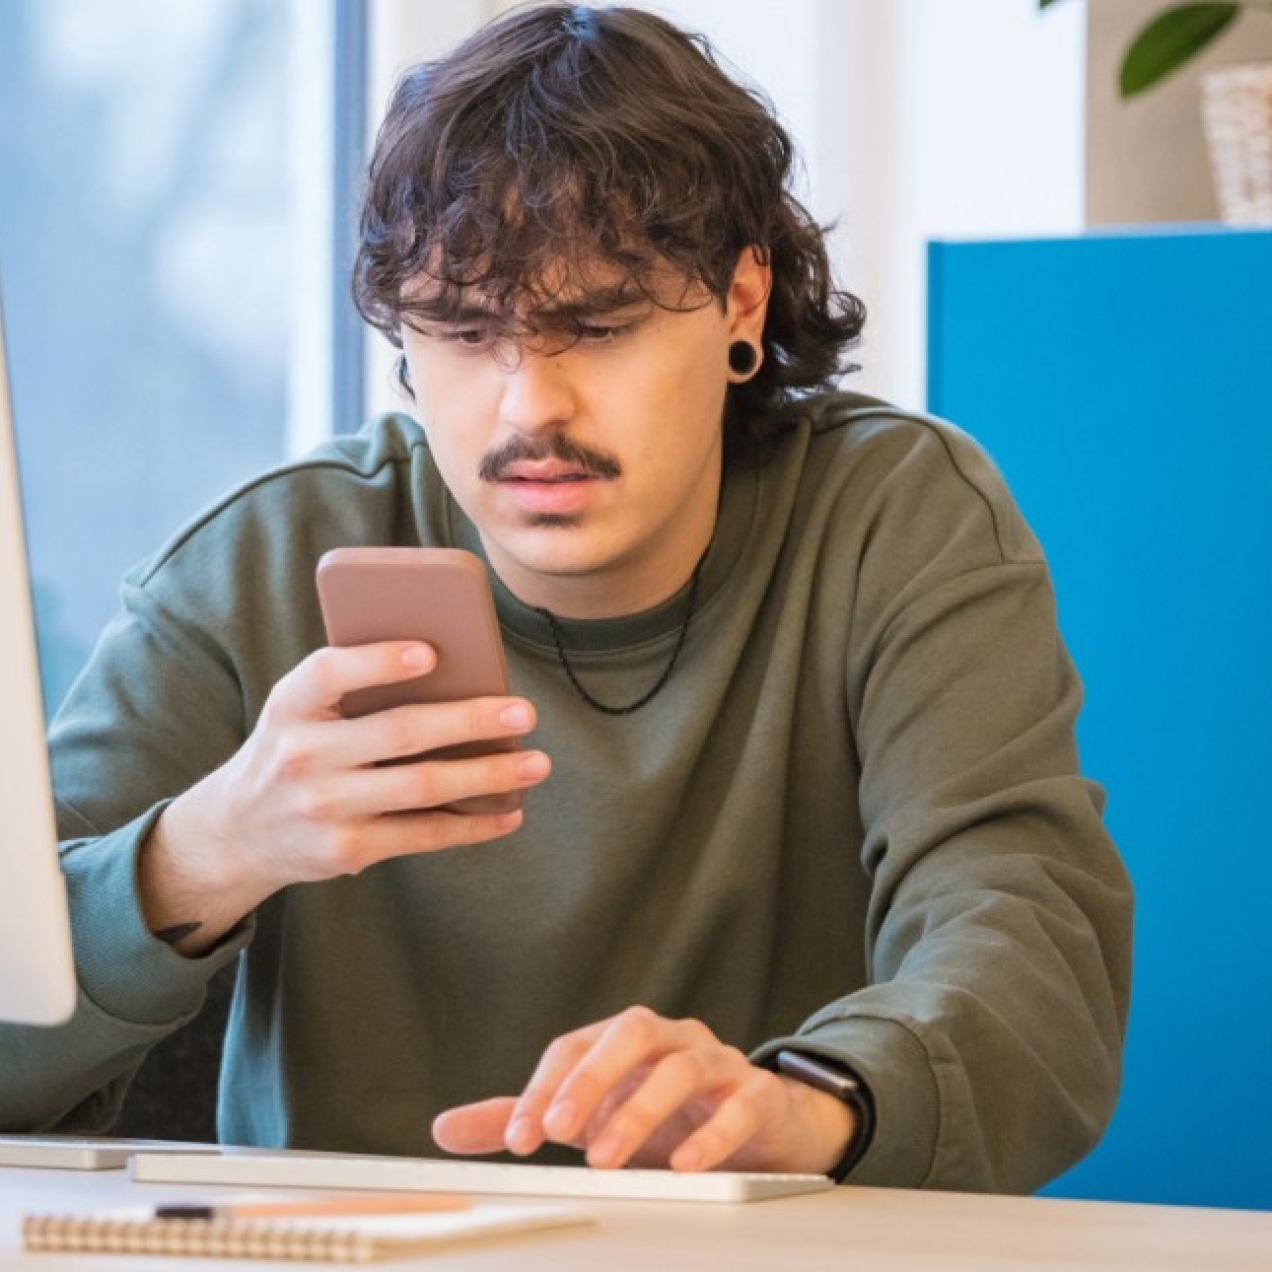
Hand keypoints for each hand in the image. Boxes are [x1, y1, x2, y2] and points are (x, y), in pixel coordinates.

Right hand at [139, 640, 550, 951]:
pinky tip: (508, 812)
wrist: (237, 830)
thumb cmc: (293, 749)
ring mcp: (325, 805)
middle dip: (470, 720)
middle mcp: (303, 754)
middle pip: (399, 731)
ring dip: (488, 776)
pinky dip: (472, 825)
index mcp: (292, 705)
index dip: (379, 661)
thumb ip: (354, 688)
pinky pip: (423, 834)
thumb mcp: (301, 710)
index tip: (431, 653)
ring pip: (421, 786)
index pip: (330, 673)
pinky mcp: (346, 848)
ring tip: (535, 764)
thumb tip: (455, 674)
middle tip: (524, 712)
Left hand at [433, 1007, 854, 1174]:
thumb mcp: (592, 1116)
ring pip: (681, 1066)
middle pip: (631, 1033)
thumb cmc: (669, 1115)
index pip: (575, 1047)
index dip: (544, 1088)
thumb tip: (444, 1129)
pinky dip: (713, 1132)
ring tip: (606, 1157)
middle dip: (591, 1078)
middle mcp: (670, 1039)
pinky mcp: (757, 1095)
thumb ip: (527, 1118)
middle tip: (560, 1130)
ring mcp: (717, 1062)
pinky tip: (686, 1164)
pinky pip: (740, 1102)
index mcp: (624, 1040)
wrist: (762, 1122)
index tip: (518, 1137)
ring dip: (640, 1109)